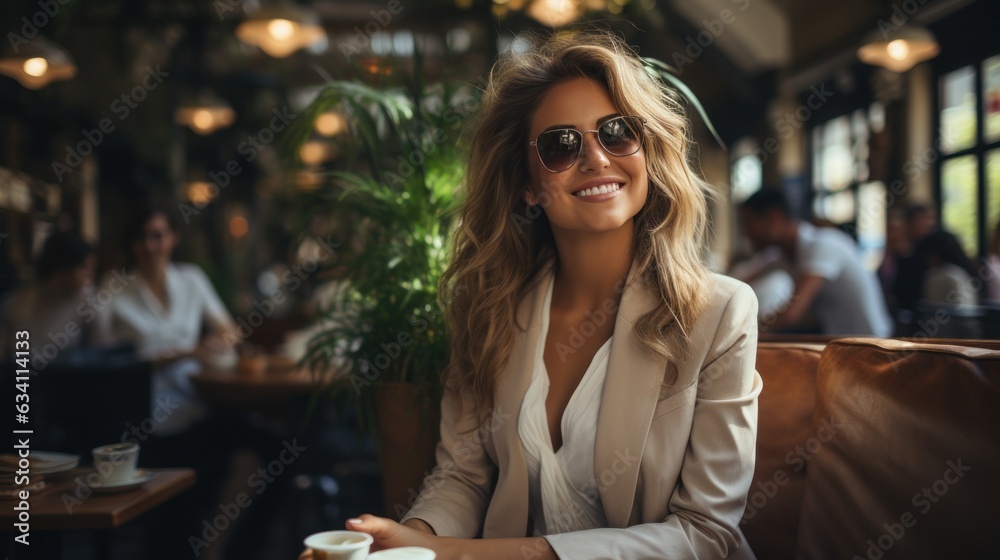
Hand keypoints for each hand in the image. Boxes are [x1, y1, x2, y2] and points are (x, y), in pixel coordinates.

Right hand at [297, 516, 443, 559]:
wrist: (431, 554)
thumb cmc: (408, 540)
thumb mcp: (388, 527)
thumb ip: (371, 522)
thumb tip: (349, 522)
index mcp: (352, 545)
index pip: (324, 550)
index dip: (309, 554)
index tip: (305, 557)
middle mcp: (353, 557)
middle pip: (326, 559)